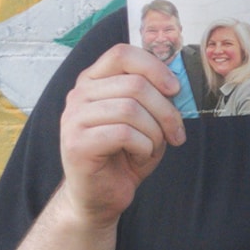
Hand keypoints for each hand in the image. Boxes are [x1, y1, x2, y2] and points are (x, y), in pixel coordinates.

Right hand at [57, 45, 184, 229]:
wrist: (101, 196)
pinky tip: (138, 158)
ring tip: (151, 148)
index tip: (175, 90)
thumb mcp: (146, 120)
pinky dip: (143, 148)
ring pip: (131, 109)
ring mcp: (73, 118)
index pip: (122, 53)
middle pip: (135, 84)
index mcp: (94, 81)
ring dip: (154, 133)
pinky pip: (124, 134)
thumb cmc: (125, 156)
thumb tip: (176, 84)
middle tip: (176, 134)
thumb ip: (154, 97)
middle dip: (166, 111)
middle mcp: (79, 95)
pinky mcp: (76, 144)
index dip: (154, 67)